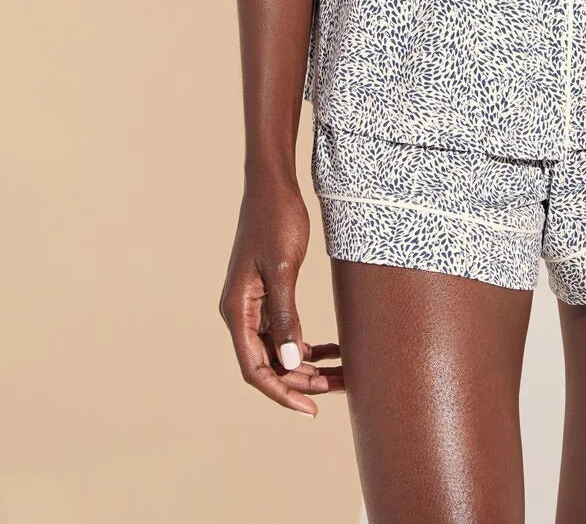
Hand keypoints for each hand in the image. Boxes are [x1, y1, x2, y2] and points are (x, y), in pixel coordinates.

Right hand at [219, 174, 344, 414]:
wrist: (273, 183)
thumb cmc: (276, 219)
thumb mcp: (283, 268)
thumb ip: (285, 316)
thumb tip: (289, 362)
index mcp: (236, 310)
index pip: (255, 369)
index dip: (282, 393)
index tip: (311, 408)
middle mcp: (240, 312)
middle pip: (268, 364)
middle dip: (302, 381)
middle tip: (340, 387)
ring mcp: (253, 304)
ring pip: (279, 350)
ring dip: (307, 365)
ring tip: (342, 373)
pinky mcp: (267, 294)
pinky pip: (284, 331)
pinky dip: (306, 344)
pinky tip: (332, 349)